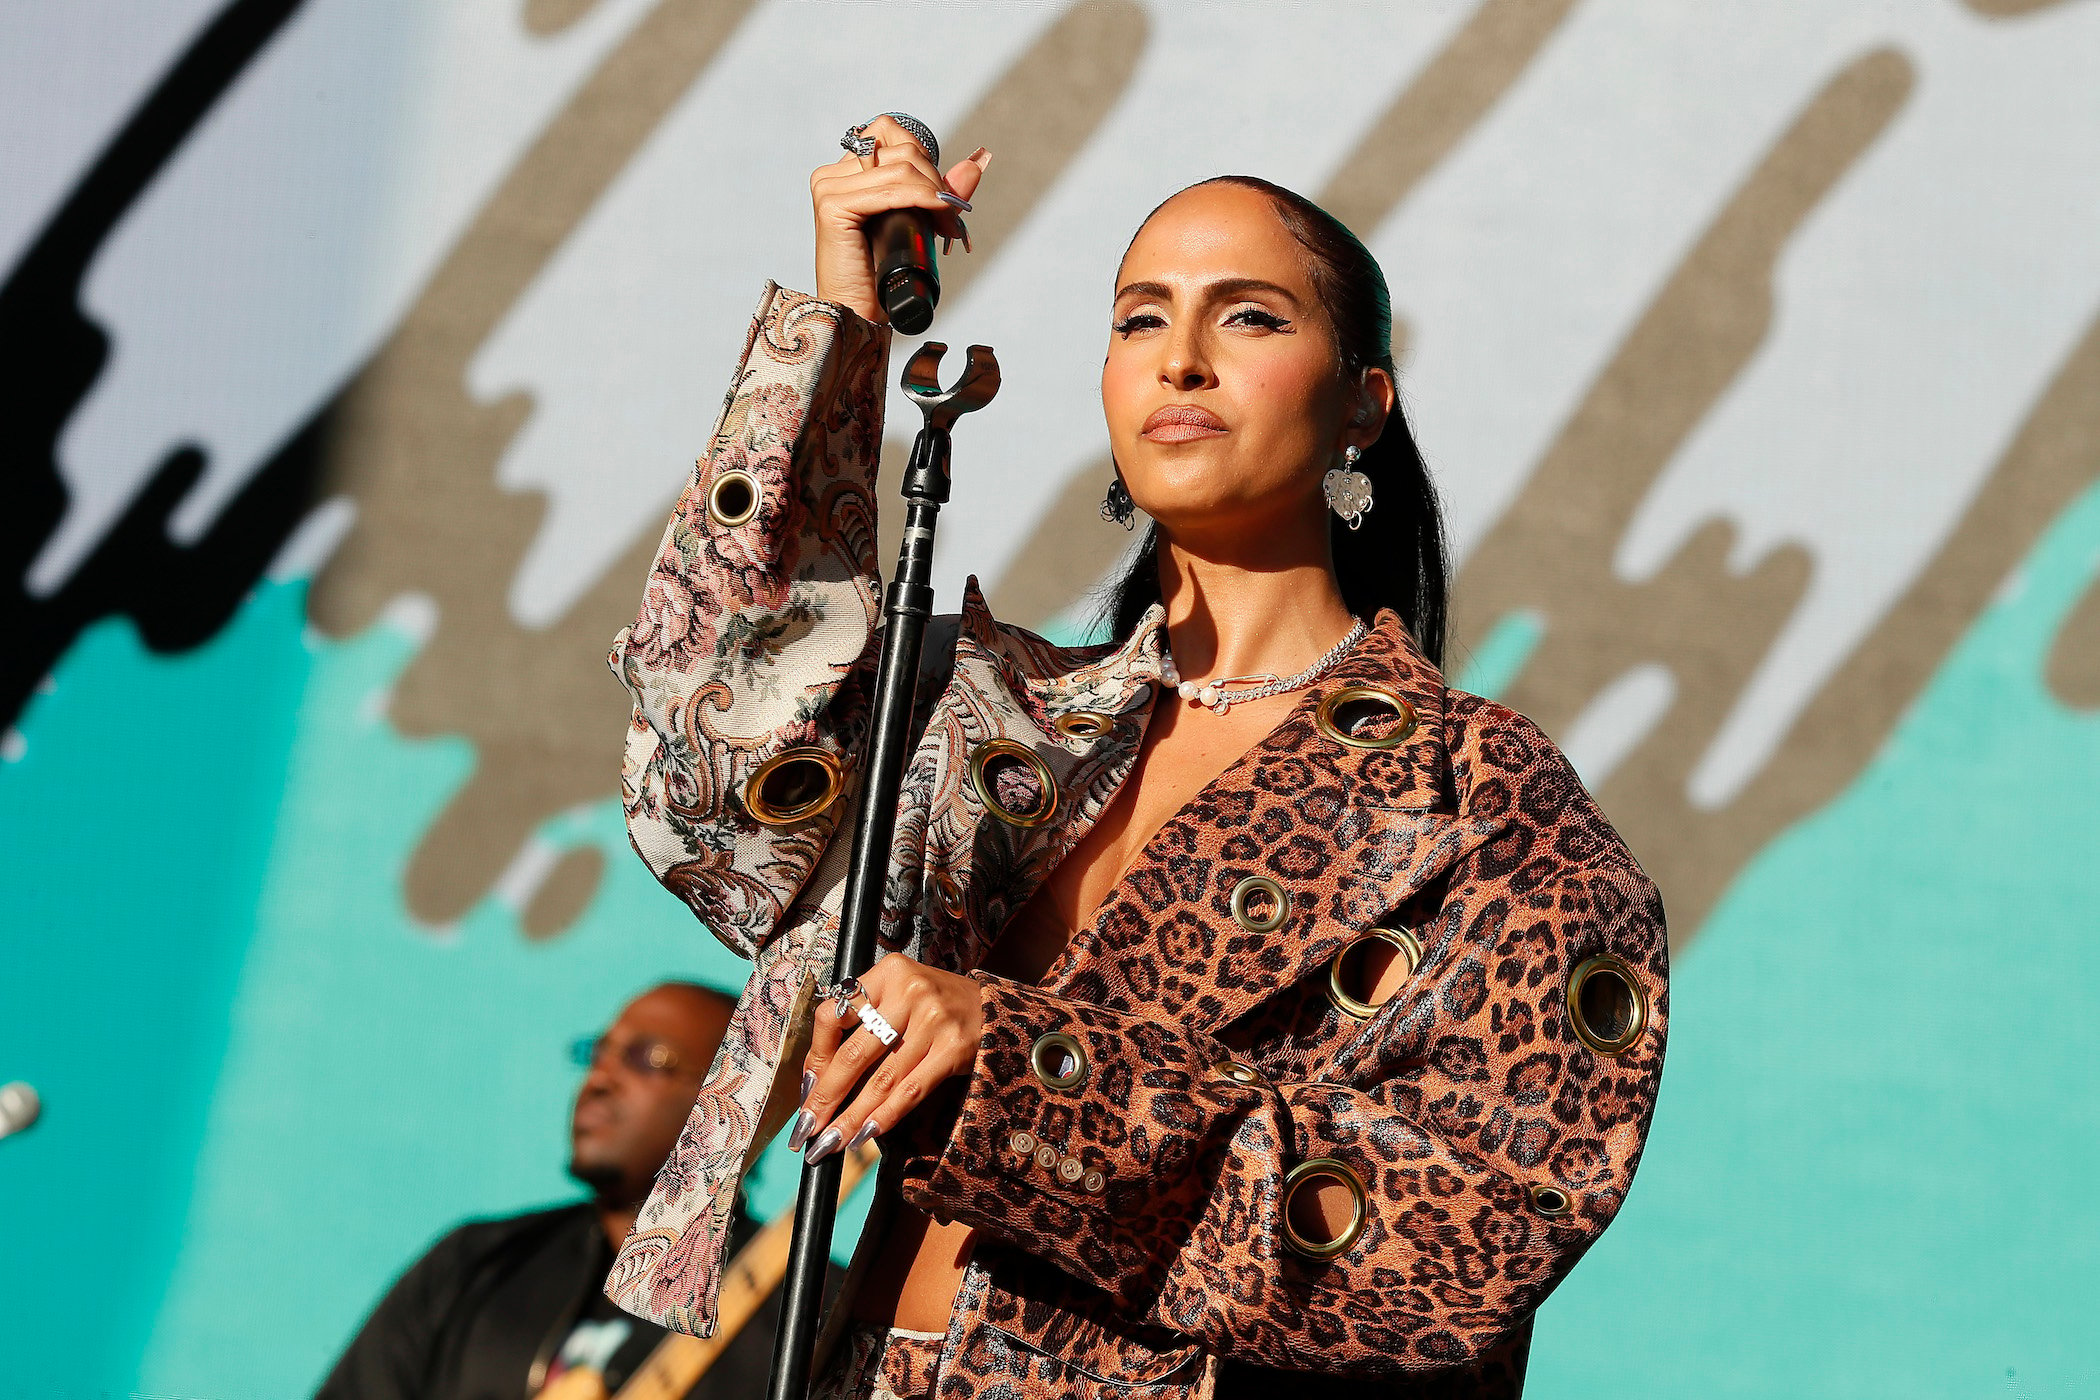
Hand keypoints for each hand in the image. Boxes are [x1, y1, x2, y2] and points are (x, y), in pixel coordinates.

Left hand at [790, 953, 983, 1162]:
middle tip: (805, 1129)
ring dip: (851, 1117)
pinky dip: (885, 1116)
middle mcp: (910, 992)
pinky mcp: (954, 1049)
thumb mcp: (898, 996)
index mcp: (888, 973)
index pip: (834, 1014)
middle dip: (826, 1097)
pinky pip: (911, 1091)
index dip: (814, 1057)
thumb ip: (861, 1024)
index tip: (806, 1089)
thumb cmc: (934, 1005)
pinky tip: (864, 1135)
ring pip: (881, 1079)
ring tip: (830, 1142)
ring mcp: (934, 1021)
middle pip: (854, 1053)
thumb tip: (816, 1081)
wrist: (993, 1006)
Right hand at [810, 116, 991, 322]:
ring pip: (901, 166)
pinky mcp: (833, 206)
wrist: (860, 313)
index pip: (889, 130)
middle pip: (900, 147)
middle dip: (936, 180)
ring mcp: (829, 187)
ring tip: (947, 227)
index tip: (942, 196)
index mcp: (846, 172)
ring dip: (935, 194)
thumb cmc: (882, 273)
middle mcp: (833, 174)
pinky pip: (892, 188)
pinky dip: (922, 198)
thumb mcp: (915, 221)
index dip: (924, 157)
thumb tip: (977, 161)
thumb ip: (940, 189)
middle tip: (952, 218)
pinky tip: (936, 216)